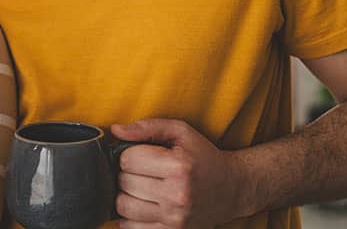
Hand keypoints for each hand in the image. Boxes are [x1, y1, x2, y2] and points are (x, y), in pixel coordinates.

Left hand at [111, 119, 244, 228]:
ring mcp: (175, 219)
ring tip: (141, 188)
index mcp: (178, 167)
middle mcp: (177, 195)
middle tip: (142, 171)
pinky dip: (130, 216)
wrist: (231, 189)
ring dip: (127, 195)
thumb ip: (147, 127)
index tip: (140, 155)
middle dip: (127, 174)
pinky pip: (132, 227)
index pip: (127, 159)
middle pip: (124, 183)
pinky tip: (143, 205)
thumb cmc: (202, 157)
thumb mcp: (180, 132)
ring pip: (124, 206)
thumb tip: (115, 130)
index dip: (128, 154)